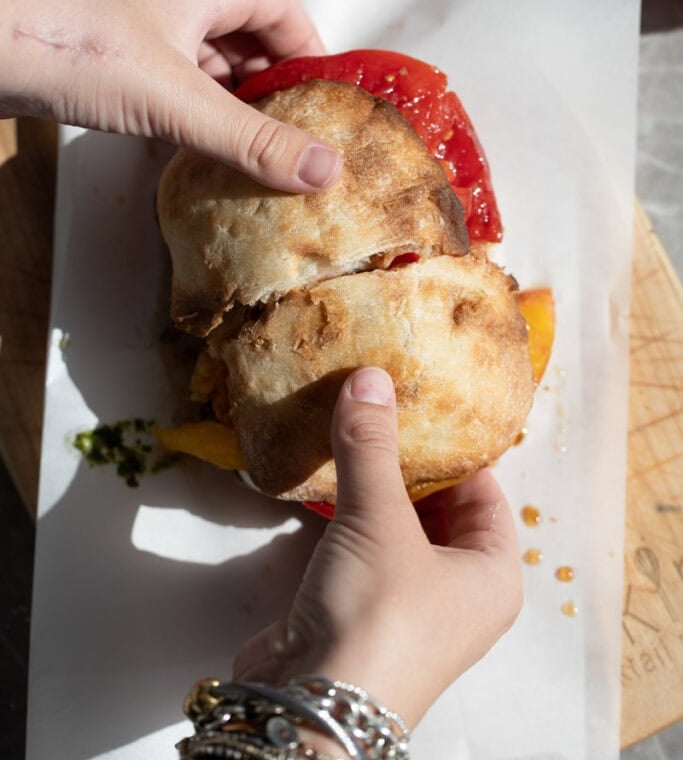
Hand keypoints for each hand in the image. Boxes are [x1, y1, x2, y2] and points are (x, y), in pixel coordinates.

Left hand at [0, 0, 341, 191]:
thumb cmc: (78, 49)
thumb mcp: (180, 103)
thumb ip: (253, 141)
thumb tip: (326, 169)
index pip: (281, 6)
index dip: (309, 48)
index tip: (326, 95)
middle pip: (245, 29)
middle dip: (271, 78)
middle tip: (292, 128)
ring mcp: (139, 14)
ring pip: (204, 50)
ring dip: (229, 92)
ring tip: (248, 140)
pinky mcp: (109, 43)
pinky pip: (169, 67)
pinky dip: (190, 98)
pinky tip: (191, 134)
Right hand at [233, 367, 522, 729]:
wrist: (312, 704)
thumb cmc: (378, 611)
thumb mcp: (380, 519)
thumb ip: (373, 446)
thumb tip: (371, 375)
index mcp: (493, 574)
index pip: (486, 492)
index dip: (455, 447)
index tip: (420, 401)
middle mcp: (459, 594)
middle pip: (440, 508)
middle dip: (407, 462)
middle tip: (379, 408)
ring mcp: (408, 607)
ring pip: (396, 528)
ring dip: (371, 486)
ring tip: (349, 429)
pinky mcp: (360, 612)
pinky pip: (361, 548)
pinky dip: (345, 516)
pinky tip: (322, 478)